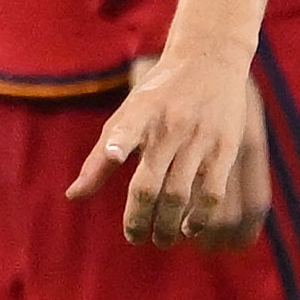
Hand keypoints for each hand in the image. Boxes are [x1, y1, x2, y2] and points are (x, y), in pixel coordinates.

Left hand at [69, 48, 270, 248]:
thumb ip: (100, 158)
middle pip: (150, 184)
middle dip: (139, 219)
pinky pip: (213, 192)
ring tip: (162, 239)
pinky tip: (190, 227)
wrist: (209, 60)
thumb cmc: (159, 95)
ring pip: (181, 194)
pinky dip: (201, 216)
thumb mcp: (126, 115)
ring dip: (169, 225)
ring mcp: (199, 139)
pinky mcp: (226, 148)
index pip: (127, 127)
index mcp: (141, 113)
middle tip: (135, 238)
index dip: (118, 143)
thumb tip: (73, 196)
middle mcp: (170, 126)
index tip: (114, 154)